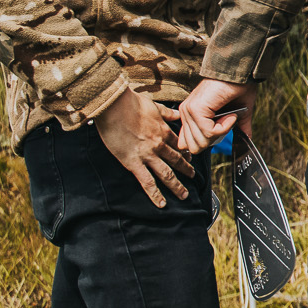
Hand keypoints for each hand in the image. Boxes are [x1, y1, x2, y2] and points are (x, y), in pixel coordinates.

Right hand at [94, 85, 193, 206]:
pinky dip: (155, 194)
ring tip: (184, 195)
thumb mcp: (154, 106)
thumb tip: (176, 113)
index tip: (190, 158)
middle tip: (193, 177)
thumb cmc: (131, 103)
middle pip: (176, 160)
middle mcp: (159, 145)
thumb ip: (167, 113)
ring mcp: (147, 155)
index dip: (186, 152)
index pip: (178, 145)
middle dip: (186, 170)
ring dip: (177, 186)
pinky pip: (147, 182)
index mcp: (163, 130)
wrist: (114, 105)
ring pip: (167, 174)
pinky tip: (162, 204)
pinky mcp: (133, 163)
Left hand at [176, 76, 257, 153]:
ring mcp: (189, 111)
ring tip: (229, 116)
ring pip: (201, 141)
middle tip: (225, 124)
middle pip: (193, 147)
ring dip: (220, 132)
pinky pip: (208, 132)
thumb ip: (235, 128)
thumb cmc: (239, 88)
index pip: (186, 144)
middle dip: (213, 140)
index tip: (220, 131)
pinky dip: (224, 127)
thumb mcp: (237, 113)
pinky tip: (230, 115)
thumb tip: (246, 140)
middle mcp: (186, 113)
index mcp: (190, 114)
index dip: (205, 143)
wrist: (241, 73)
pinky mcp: (196, 109)